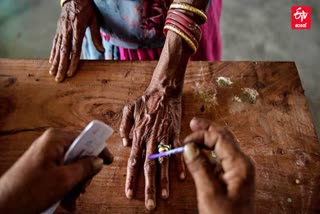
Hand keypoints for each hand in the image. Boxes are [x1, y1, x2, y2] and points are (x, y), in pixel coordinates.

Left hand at [0, 128, 112, 212]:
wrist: (3, 207)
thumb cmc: (28, 192)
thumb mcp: (64, 180)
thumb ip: (85, 167)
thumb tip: (99, 161)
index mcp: (55, 139)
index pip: (85, 137)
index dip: (98, 149)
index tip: (109, 160)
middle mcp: (51, 143)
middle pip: (79, 153)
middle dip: (84, 173)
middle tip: (82, 188)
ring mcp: (46, 155)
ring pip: (72, 165)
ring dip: (76, 183)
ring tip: (71, 199)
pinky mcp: (43, 166)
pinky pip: (62, 172)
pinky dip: (67, 185)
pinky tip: (66, 200)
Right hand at [49, 0, 103, 81]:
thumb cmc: (87, 9)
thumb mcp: (94, 20)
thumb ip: (96, 36)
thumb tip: (102, 50)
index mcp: (78, 29)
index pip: (75, 49)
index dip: (73, 62)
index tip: (71, 73)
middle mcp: (67, 30)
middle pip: (64, 51)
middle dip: (61, 66)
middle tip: (59, 78)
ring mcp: (61, 30)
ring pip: (57, 48)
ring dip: (55, 62)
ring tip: (53, 73)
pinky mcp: (58, 30)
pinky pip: (54, 43)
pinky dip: (52, 53)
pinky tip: (51, 61)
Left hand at [120, 88, 185, 209]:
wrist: (164, 90)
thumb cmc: (145, 100)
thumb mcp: (128, 110)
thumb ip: (124, 127)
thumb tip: (125, 144)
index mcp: (139, 135)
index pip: (134, 161)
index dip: (132, 178)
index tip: (130, 194)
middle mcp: (151, 140)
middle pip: (149, 167)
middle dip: (149, 188)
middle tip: (150, 204)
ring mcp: (165, 138)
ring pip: (164, 163)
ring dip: (164, 181)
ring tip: (165, 196)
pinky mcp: (176, 134)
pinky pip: (177, 152)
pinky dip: (179, 164)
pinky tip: (180, 178)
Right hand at [183, 118, 254, 213]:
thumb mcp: (209, 193)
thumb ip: (199, 167)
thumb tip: (189, 146)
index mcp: (240, 164)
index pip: (220, 138)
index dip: (202, 135)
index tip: (185, 140)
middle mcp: (242, 163)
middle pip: (225, 138)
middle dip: (208, 130)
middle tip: (192, 123)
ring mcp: (238, 170)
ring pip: (223, 147)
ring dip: (208, 140)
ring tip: (194, 135)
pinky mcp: (233, 178)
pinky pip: (221, 159)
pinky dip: (209, 153)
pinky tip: (199, 153)